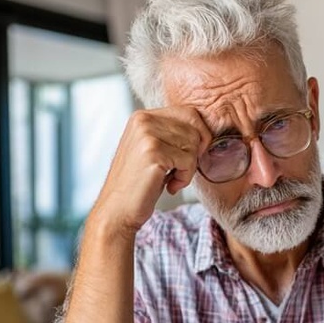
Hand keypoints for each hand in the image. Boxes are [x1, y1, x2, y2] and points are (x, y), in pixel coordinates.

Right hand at [89, 106, 209, 236]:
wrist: (117, 209)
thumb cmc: (140, 183)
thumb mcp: (154, 150)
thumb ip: (172, 135)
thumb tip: (206, 132)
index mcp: (143, 116)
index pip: (190, 113)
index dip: (200, 136)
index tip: (190, 156)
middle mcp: (143, 120)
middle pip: (194, 128)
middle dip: (194, 153)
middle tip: (179, 171)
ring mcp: (147, 134)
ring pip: (193, 145)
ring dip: (188, 168)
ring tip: (170, 179)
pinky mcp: (153, 152)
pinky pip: (188, 161)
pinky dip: (184, 178)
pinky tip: (169, 186)